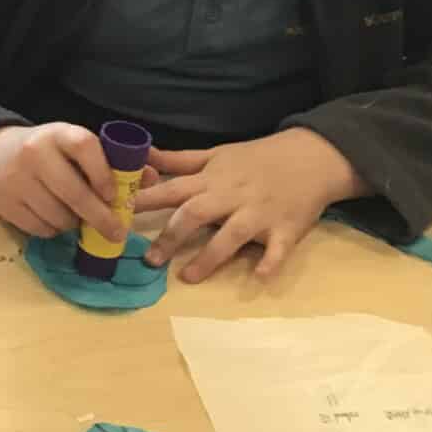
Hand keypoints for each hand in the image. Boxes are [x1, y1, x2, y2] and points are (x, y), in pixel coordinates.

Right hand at [0, 123, 130, 243]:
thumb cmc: (45, 151)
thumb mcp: (71, 146)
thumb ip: (110, 160)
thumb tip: (151, 177)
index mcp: (56, 134)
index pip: (84, 146)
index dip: (103, 172)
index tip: (113, 194)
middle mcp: (34, 153)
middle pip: (73, 192)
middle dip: (100, 217)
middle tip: (117, 232)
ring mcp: (17, 180)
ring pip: (59, 216)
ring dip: (75, 224)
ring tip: (76, 217)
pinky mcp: (5, 204)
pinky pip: (41, 229)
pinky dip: (54, 230)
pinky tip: (55, 219)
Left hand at [139, 128, 366, 281]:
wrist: (311, 157)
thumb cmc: (256, 159)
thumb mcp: (215, 154)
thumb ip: (178, 161)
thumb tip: (142, 156)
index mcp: (211, 179)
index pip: (172, 189)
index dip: (146, 201)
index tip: (120, 214)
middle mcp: (231, 196)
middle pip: (196, 214)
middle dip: (171, 236)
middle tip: (149, 259)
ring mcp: (259, 213)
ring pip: (231, 235)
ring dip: (210, 257)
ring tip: (188, 277)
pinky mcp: (287, 230)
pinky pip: (278, 248)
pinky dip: (270, 262)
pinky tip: (259, 276)